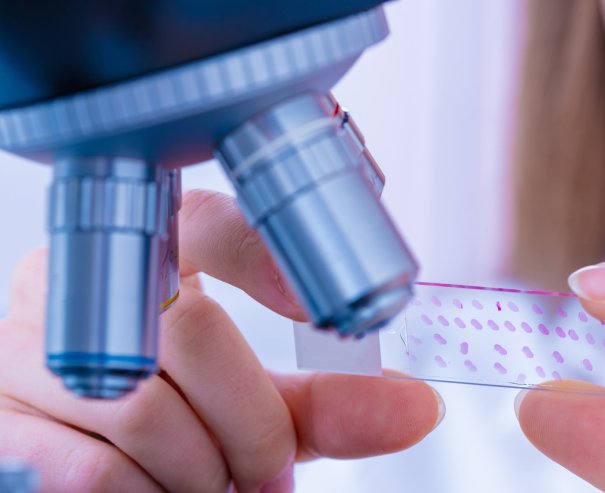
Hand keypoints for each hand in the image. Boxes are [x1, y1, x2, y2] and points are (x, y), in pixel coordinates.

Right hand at [0, 190, 443, 492]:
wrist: (68, 459)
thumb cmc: (171, 419)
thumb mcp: (247, 404)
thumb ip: (321, 403)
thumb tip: (418, 408)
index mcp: (138, 259)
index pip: (203, 224)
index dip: (268, 255)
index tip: (341, 304)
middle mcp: (67, 288)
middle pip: (190, 334)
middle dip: (253, 425)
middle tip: (270, 469)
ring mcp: (19, 355)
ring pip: (144, 412)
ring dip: (204, 471)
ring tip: (215, 483)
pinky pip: (95, 471)